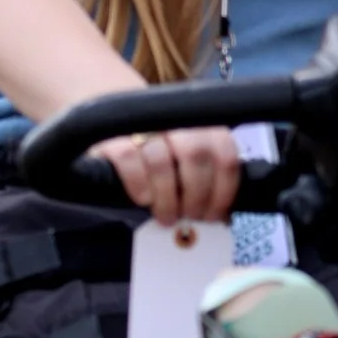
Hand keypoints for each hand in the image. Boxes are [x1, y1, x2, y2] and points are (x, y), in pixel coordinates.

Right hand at [94, 125, 244, 224]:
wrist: (114, 143)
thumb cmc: (162, 164)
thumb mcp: (189, 169)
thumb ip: (208, 183)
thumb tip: (222, 217)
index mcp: (203, 126)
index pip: (224, 154)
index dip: (223, 190)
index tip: (213, 214)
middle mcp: (176, 120)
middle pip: (196, 155)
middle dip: (196, 195)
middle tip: (189, 216)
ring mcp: (143, 125)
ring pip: (161, 160)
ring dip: (167, 198)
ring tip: (166, 216)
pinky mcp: (113, 136)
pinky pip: (128, 156)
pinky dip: (139, 183)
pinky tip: (144, 199)